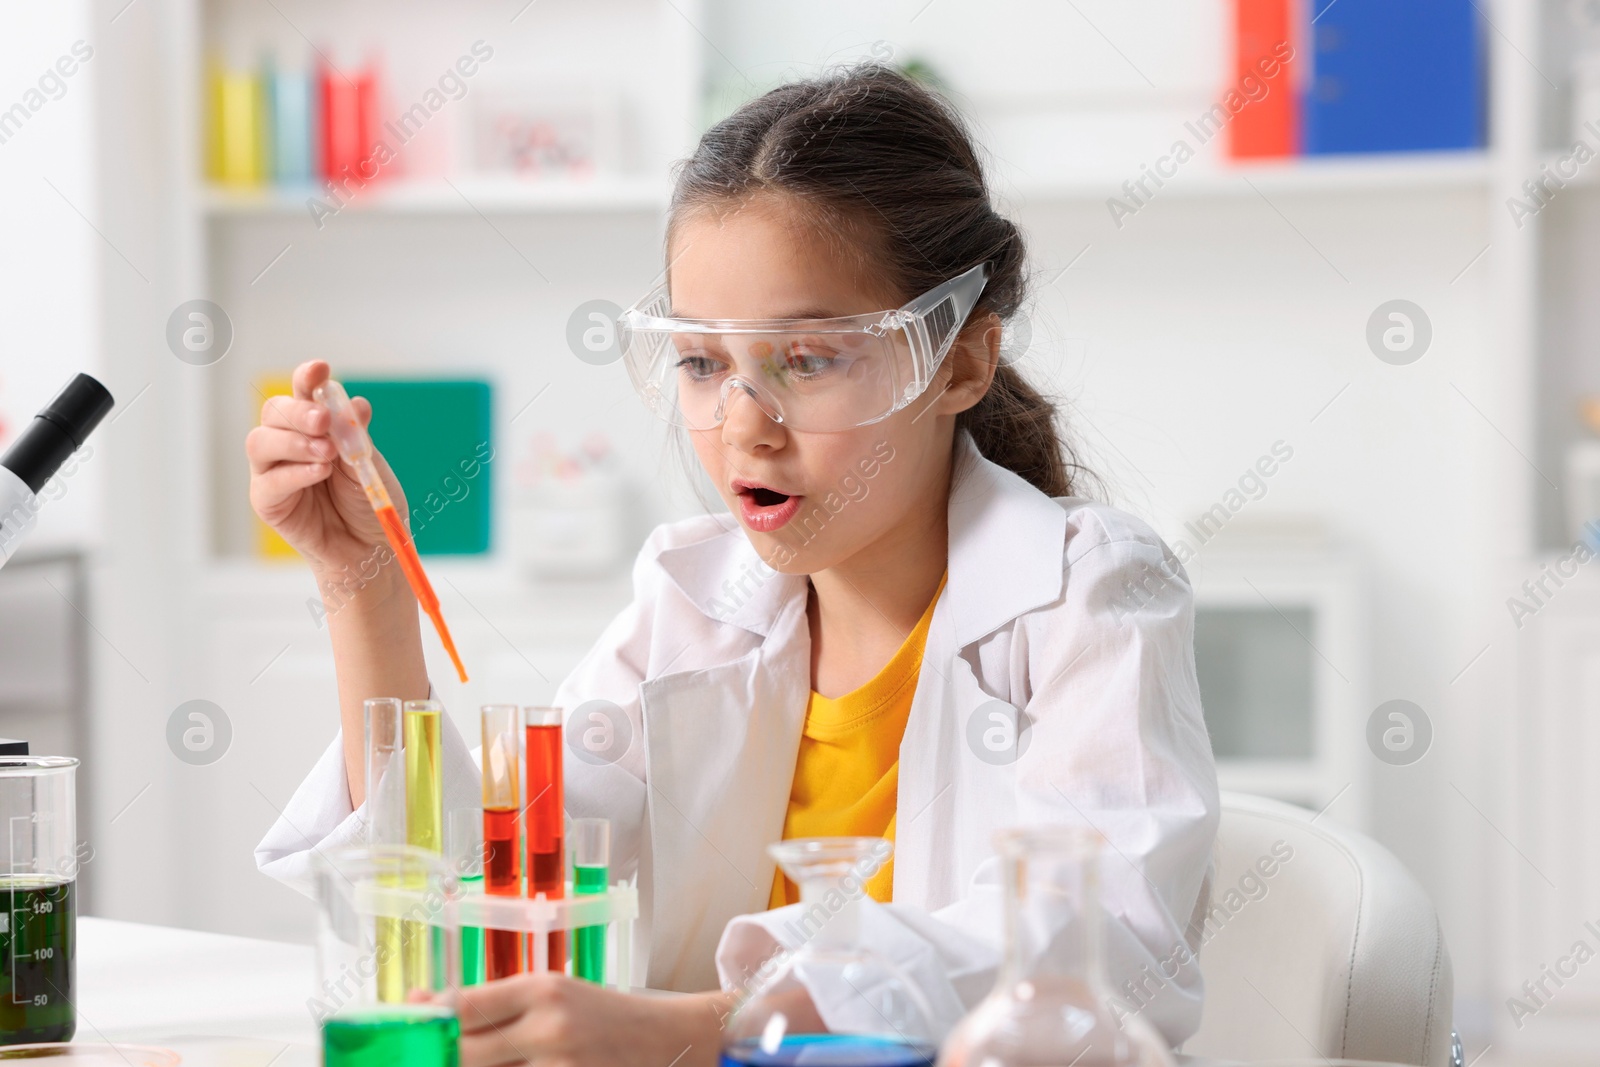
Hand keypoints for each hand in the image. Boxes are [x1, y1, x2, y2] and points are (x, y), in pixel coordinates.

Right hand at [246, 360, 408, 575]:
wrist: (371, 546)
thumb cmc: (369, 501)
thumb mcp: (369, 462)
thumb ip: (356, 435)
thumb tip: (355, 405)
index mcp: (316, 425)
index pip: (303, 393)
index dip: (307, 378)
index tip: (320, 369)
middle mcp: (289, 442)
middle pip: (274, 412)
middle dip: (298, 412)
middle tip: (325, 421)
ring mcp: (273, 470)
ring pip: (261, 442)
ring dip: (294, 442)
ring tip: (326, 453)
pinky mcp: (267, 500)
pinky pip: (270, 480)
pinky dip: (296, 473)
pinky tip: (319, 472)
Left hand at [454, 974, 730, 1066]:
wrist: (670, 1042)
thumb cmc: (606, 1018)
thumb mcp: (555, 995)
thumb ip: (496, 1005)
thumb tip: (427, 1005)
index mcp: (543, 990)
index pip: (463, 1007)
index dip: (427, 1021)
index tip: (408, 1027)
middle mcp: (549, 1029)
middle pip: (464, 1055)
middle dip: (442, 1060)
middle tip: (429, 1057)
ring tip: (478, 1061)